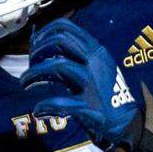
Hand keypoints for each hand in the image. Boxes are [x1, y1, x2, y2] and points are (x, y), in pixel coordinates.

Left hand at [22, 20, 152, 151]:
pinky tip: (38, 109)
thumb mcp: (95, 69)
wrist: (126, 123)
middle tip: (31, 64)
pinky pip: (60, 102)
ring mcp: (93, 84)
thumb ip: (72, 58)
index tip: (34, 47)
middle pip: (59, 41)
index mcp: (97, 51)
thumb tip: (41, 46)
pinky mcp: (90, 106)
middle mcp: (95, 63)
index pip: (66, 27)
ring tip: (25, 83)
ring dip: (33, 73)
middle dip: (37, 51)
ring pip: (57, 65)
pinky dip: (44, 105)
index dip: (43, 34)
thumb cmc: (106, 95)